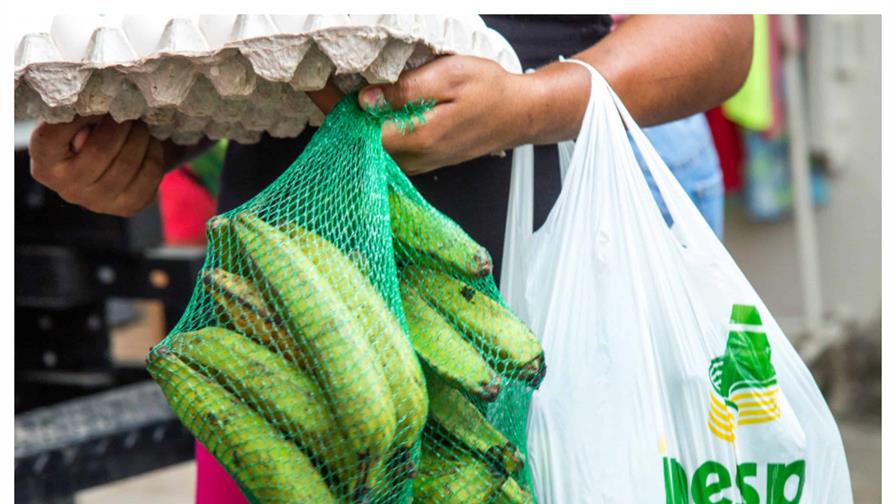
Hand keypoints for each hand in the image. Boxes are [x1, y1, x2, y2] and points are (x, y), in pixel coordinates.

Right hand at [29, 115, 166, 216]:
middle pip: (100, 151)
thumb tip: (100, 109)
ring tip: (142, 125)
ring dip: (141, 137)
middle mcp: (67, 188)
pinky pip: (149, 176)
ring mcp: (98, 202)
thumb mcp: (75, 122)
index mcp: (45, 163)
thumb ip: (78, 116)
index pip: (53, 135)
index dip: (79, 114)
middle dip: (120, 125)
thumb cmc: (88, 134)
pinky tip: (151, 143)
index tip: (98, 101)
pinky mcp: (127, 207)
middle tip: (130, 111)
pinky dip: (155, 154)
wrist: (112, 164)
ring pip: (127, 163)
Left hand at [307, 55, 569, 175]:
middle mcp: (414, 158)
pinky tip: (368, 114)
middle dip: (337, 117)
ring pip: (372, 151)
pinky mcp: (423, 162)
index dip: (333, 108)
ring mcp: (419, 164)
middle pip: (360, 144)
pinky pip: (387, 153)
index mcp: (417, 137)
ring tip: (339, 97)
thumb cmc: (490, 92)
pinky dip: (371, 134)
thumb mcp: (450, 77)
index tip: (315, 87)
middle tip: (322, 87)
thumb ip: (407, 90)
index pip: (359, 130)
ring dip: (353, 127)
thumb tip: (366, 98)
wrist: (519, 115)